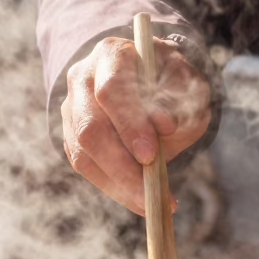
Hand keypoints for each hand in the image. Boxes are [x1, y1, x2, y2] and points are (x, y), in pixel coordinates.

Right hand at [61, 36, 210, 214]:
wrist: (153, 83)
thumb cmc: (171, 82)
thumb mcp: (187, 84)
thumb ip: (179, 100)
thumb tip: (164, 127)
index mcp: (111, 54)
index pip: (111, 90)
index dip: (129, 124)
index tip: (151, 155)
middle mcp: (82, 79)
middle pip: (90, 128)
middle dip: (122, 166)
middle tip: (151, 193)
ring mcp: (71, 109)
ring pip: (83, 154)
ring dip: (119, 184)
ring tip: (152, 204)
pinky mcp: (71, 136)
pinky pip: (86, 168)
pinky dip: (114, 188)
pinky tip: (140, 200)